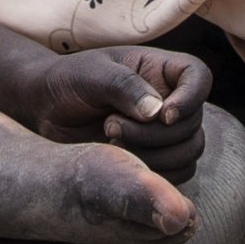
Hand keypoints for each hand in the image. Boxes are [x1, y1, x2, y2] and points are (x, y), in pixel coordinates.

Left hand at [4, 43, 211, 177]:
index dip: (191, 98)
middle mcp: (170, 100)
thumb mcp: (91, 74)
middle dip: (155, 133)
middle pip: (194, 123)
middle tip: (110, 125)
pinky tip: (119, 160)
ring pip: (190, 151)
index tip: (164, 114)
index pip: (198, 77)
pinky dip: (154, 172)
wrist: (46, 111)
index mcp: (160, 70)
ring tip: (110, 139)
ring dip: (154, 154)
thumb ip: (123, 87)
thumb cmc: (68, 82)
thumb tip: (158, 113)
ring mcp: (165, 132)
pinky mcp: (157, 159)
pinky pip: (178, 173)